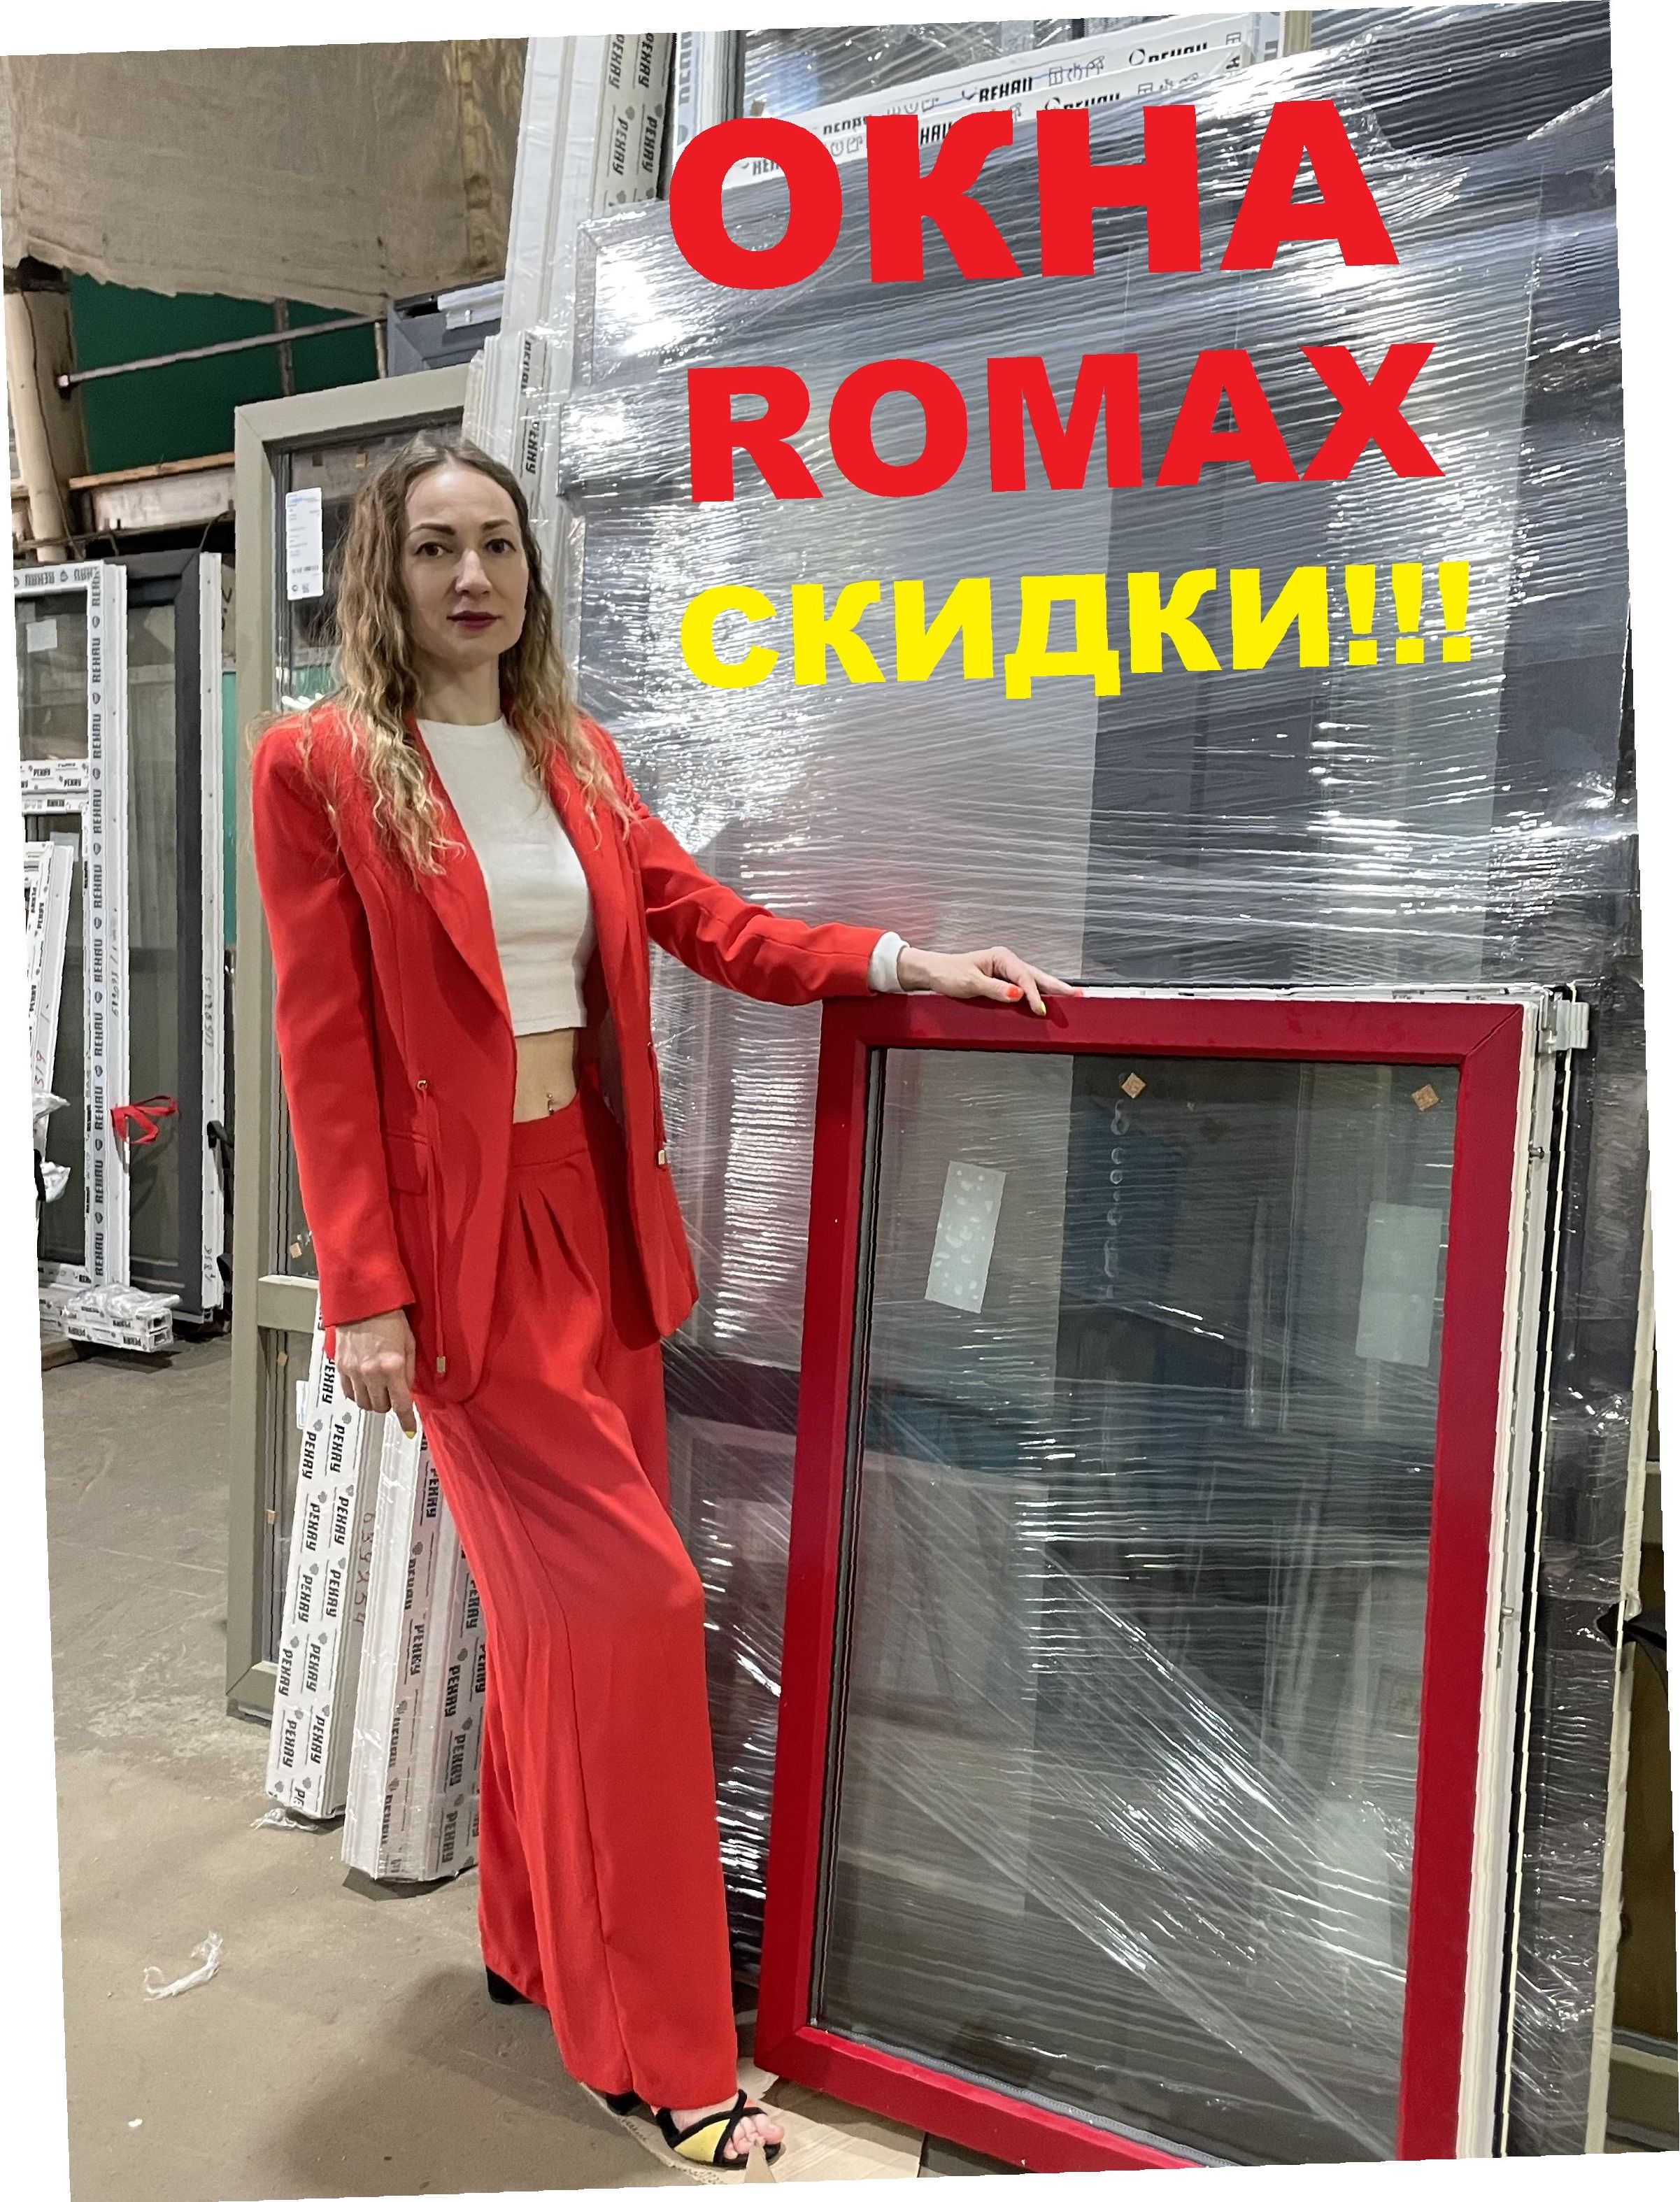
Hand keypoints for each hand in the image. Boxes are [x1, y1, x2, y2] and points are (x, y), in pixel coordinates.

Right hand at [334, 1307, 417, 1432]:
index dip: (406, 1420)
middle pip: (381, 1408)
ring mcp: (354, 1371)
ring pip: (363, 1404)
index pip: (401, 1404)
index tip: (409, 1429)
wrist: (363, 1304)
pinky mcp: (342, 1367)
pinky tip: (364, 1383)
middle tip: (392, 1392)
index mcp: (392, 1367)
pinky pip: (349, 1393)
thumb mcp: (409, 1344)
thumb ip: (408, 1371)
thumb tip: (406, 1389)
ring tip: (378, 1387)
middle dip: (389, 1404)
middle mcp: (372, 1373)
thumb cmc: (389, 1318)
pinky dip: (358, 1393)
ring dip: (373, 1400)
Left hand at [897, 945, 1077, 1017]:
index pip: (1025, 977)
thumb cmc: (948, 973)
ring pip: (1034, 981)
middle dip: (1058, 987)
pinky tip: (1047, 1001)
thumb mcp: (970, 983)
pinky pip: (1024, 988)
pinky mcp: (1001, 981)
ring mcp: (1005, 972)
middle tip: (1079, 995)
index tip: (1040, 1010)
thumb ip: (995, 989)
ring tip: (1071, 997)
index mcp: (1001, 957)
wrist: (932, 972)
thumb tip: (1017, 994)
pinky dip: (1037, 994)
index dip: (1035, 995)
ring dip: (1051, 990)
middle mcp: (1006, 962)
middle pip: (1037, 976)